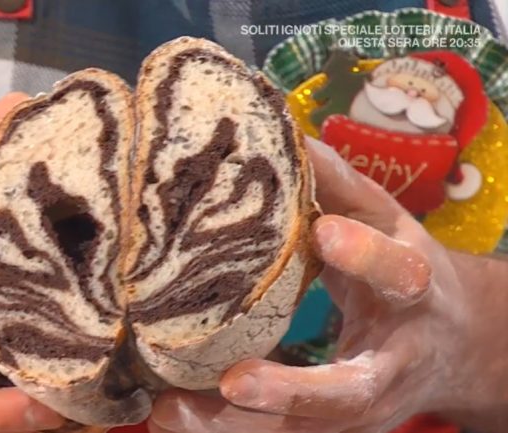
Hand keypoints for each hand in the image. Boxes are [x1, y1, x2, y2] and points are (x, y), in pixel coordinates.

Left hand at [149, 137, 507, 432]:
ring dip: (236, 425)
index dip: (365, 256)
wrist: (453, 344)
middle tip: (235, 383)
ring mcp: (361, 407)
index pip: (397, 274)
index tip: (324, 232)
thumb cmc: (405, 272)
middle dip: (293, 390)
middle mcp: (392, 363)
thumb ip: (340, 184)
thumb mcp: (387, 222)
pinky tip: (170, 415)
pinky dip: (222, 428)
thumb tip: (284, 127)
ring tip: (170, 414)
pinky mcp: (330, 427)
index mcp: (412, 293)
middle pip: (350, 391)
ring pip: (303, 428)